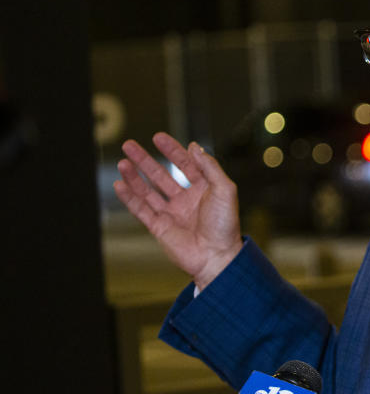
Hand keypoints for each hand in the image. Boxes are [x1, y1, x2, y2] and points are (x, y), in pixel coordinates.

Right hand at [114, 132, 243, 289]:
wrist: (217, 256)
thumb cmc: (225, 225)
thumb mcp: (224, 189)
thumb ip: (210, 167)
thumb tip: (194, 147)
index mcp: (204, 189)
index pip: (185, 165)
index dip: (172, 150)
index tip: (158, 137)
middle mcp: (186, 200)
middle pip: (161, 175)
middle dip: (146, 160)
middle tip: (130, 145)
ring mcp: (172, 214)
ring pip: (148, 191)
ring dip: (134, 176)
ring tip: (122, 162)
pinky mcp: (159, 228)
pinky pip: (141, 209)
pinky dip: (129, 197)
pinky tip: (120, 184)